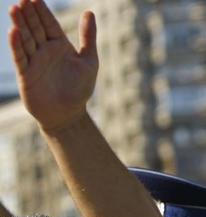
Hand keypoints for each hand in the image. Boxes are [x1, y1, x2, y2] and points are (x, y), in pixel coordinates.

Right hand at [8, 0, 97, 130]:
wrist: (69, 114)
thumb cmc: (80, 88)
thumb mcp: (89, 61)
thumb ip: (88, 37)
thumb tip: (89, 11)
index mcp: (59, 45)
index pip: (50, 24)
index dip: (43, 12)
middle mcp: (45, 51)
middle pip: (35, 28)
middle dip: (29, 14)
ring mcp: (34, 61)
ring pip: (26, 40)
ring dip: (20, 25)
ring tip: (14, 9)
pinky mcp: (26, 74)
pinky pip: (20, 57)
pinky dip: (16, 45)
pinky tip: (13, 32)